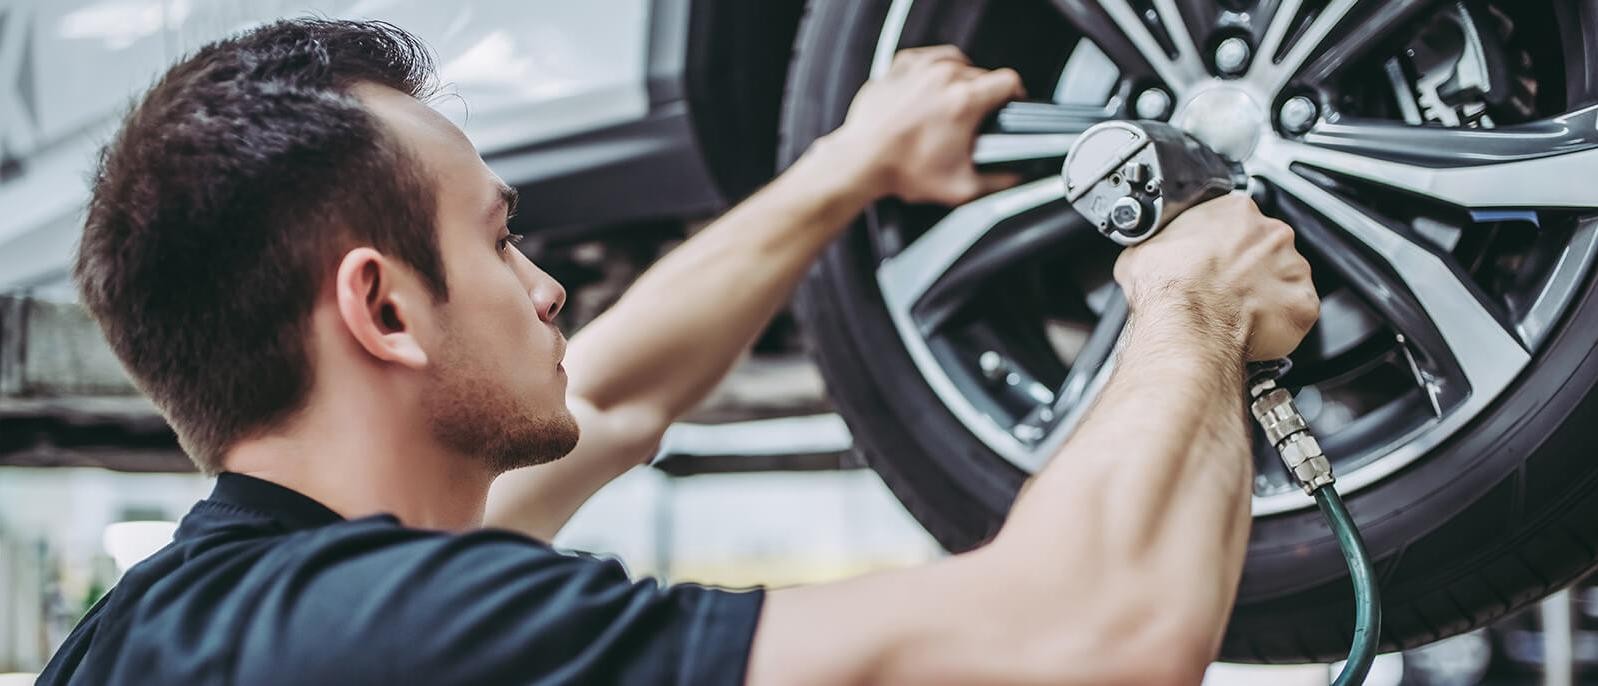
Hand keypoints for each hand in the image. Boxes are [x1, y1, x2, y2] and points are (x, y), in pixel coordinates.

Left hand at [828, 46, 1024, 204]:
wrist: (861, 162)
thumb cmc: (902, 170)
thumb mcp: (961, 187)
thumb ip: (1000, 181)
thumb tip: (1017, 176)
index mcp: (964, 101)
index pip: (1008, 81)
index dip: (1015, 94)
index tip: (1011, 103)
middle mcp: (943, 77)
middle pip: (982, 74)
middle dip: (984, 95)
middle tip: (974, 119)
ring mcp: (920, 68)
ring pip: (958, 61)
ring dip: (961, 79)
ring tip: (954, 102)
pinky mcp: (901, 66)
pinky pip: (930, 57)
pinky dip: (935, 69)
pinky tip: (932, 88)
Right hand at [1113, 195, 1318, 360]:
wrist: (1186, 325)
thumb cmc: (1168, 288)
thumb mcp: (1142, 251)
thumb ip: (1160, 244)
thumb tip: (1150, 253)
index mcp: (1235, 211)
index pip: (1237, 219)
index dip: (1223, 243)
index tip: (1212, 259)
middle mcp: (1271, 233)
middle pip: (1266, 246)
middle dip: (1249, 267)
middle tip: (1222, 289)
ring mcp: (1292, 267)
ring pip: (1285, 279)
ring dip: (1266, 294)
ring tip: (1235, 313)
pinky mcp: (1302, 303)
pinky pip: (1296, 311)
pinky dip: (1280, 322)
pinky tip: (1253, 328)